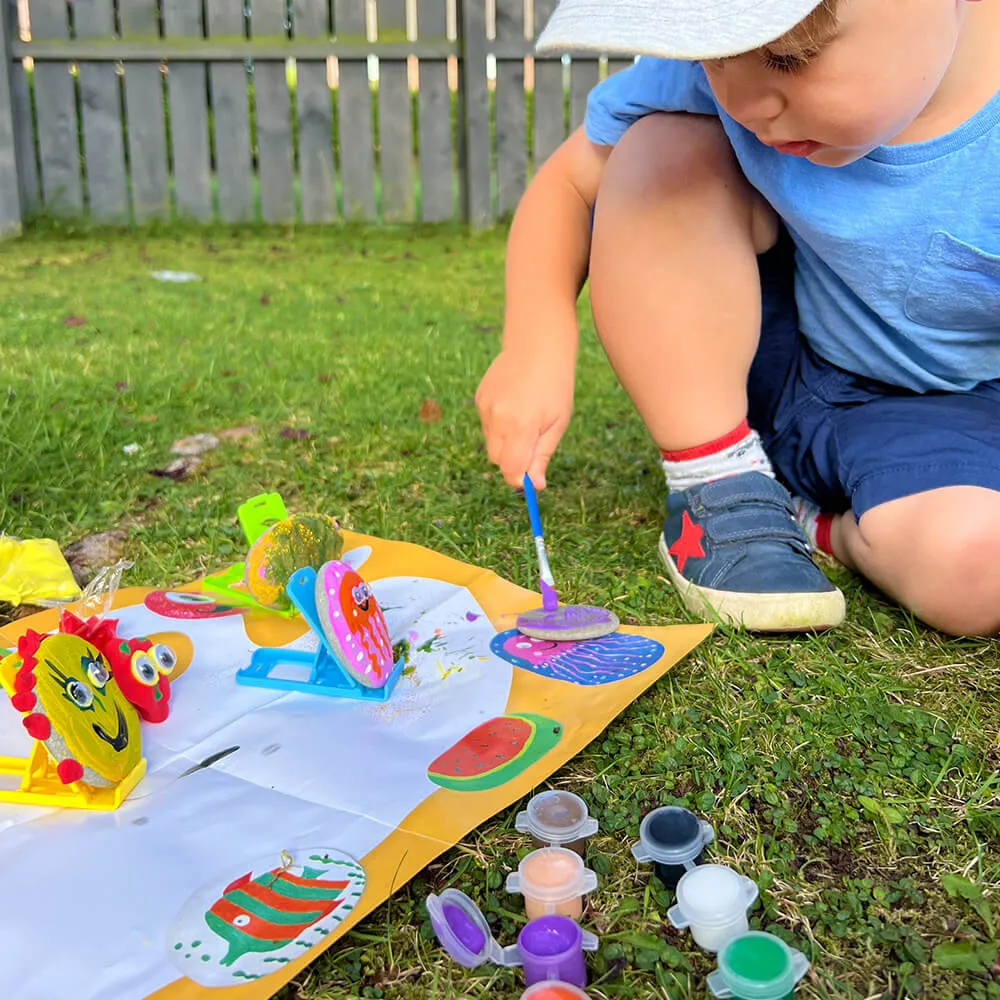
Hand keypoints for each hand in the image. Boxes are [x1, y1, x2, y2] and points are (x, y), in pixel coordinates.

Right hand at [476, 342, 574, 488]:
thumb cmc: (555, 384)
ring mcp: (485, 407)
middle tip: (533, 445)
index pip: (510, 469)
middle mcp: (497, 418)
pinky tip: (515, 406)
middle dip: (513, 462)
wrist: (537, 344)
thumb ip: (542, 455)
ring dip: (506, 443)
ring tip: (526, 418)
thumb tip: (536, 485)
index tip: (530, 480)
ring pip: (491, 443)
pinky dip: (499, 426)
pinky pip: (487, 425)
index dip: (519, 479)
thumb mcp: (557, 423)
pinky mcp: (480, 399)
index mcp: (520, 425)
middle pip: (497, 460)